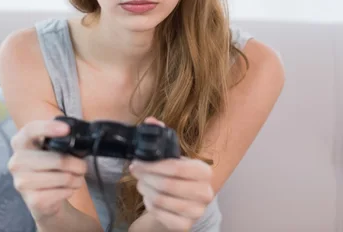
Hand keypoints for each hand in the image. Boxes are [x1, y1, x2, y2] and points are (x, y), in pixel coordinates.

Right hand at [7, 119, 86, 221]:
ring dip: (77, 178)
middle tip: (82, 166)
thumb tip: (73, 134)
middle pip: (57, 159)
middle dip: (77, 164)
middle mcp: (16, 162)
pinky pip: (63, 192)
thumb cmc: (48, 168)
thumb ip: (56, 139)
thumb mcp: (48, 150)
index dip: (48, 128)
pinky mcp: (33, 200)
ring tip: (76, 178)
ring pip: (64, 177)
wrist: (41, 200)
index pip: (30, 130)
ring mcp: (22, 182)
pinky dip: (71, 190)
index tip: (66, 130)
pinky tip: (67, 189)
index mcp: (20, 143)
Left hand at [129, 117, 213, 231]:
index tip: (136, 163)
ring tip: (143, 184)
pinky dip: (149, 205)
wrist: (183, 203)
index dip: (152, 166)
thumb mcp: (172, 157)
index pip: (176, 168)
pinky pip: (159, 215)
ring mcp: (197, 211)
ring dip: (145, 191)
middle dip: (145, 178)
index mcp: (204, 171)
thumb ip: (161, 137)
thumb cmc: (176, 176)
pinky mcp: (185, 226)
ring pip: (161, 200)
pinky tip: (150, 198)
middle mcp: (205, 192)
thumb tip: (150, 121)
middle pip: (167, 185)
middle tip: (136, 173)